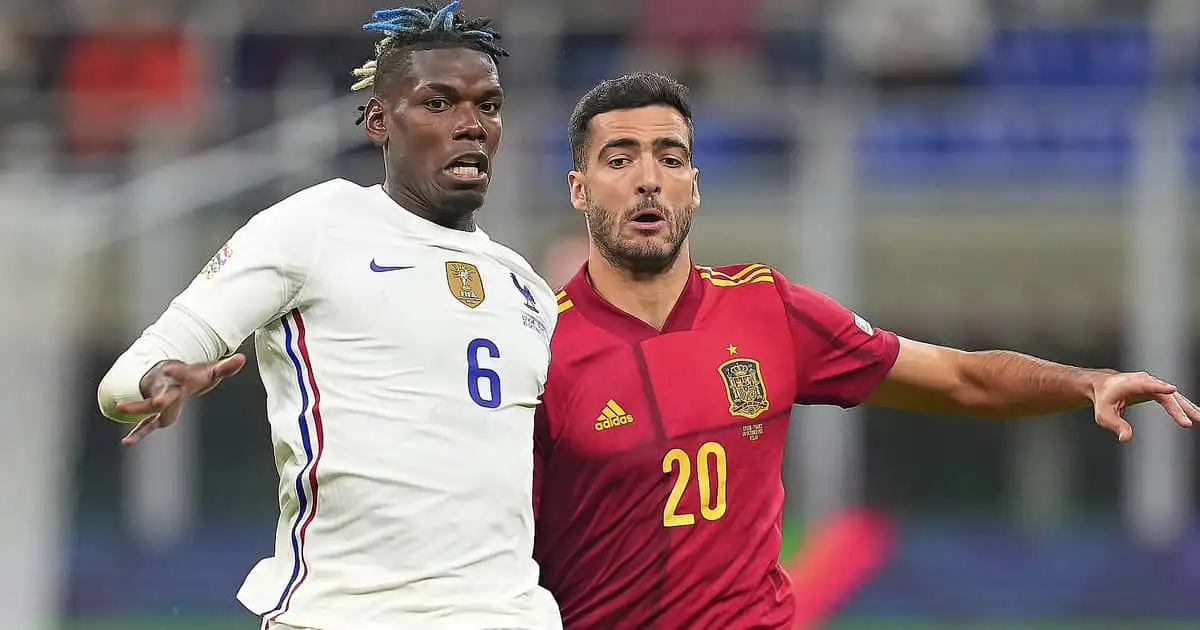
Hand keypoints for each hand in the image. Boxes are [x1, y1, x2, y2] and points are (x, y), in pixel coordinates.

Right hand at [115, 354, 246, 445]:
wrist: (173, 376)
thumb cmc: (195, 374)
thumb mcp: (212, 371)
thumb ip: (226, 367)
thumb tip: (242, 358)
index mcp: (182, 378)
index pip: (179, 374)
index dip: (175, 372)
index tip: (168, 369)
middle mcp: (167, 389)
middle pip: (162, 394)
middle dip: (158, 397)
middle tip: (156, 400)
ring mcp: (159, 401)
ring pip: (147, 408)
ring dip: (136, 409)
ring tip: (119, 408)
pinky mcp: (157, 415)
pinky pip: (146, 425)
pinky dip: (138, 434)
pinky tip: (127, 443)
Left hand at [1090, 371, 1198, 441]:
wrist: (1104, 386)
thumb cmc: (1103, 399)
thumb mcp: (1104, 415)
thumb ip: (1116, 425)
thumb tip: (1125, 438)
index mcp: (1130, 384)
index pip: (1147, 385)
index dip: (1160, 387)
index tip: (1172, 389)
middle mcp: (1144, 381)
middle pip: (1165, 394)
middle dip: (1177, 408)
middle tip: (1187, 422)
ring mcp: (1152, 384)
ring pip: (1173, 396)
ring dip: (1186, 407)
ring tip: (1198, 418)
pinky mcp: (1157, 389)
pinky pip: (1173, 398)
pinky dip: (1183, 406)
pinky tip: (1194, 414)